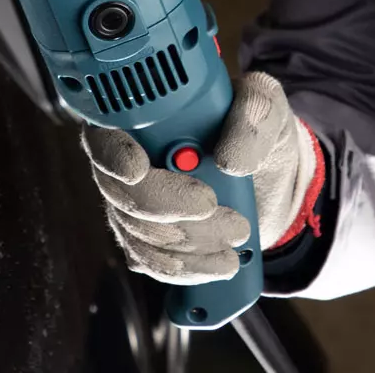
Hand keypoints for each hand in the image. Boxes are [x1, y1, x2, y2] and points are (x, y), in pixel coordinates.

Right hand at [80, 72, 323, 284]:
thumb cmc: (258, 132)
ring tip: (235, 234)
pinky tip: (220, 261)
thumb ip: (253, 115)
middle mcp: (127, 159)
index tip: (139, 170)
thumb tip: (228, 160)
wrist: (268, 181)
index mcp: (144, 116)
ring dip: (186, 241)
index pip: (106, 134)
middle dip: (165, 205)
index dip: (115, 154)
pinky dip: (186, 267)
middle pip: (119, 191)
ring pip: (137, 232)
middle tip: (212, 205)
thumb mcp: (267, 109)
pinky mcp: (146, 239)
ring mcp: (132, 203)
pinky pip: (150, 261)